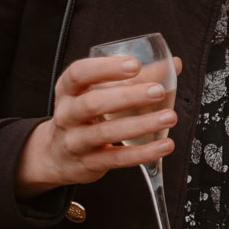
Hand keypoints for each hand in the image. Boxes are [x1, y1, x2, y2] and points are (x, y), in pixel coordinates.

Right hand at [15, 55, 183, 197]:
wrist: (57, 156)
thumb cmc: (84, 116)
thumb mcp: (96, 92)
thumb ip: (134, 78)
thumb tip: (172, 64)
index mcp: (68, 90)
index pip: (79, 73)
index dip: (106, 68)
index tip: (134, 65)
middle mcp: (67, 114)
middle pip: (92, 103)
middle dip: (127, 96)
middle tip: (158, 91)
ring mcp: (75, 141)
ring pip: (105, 133)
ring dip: (141, 125)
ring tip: (169, 117)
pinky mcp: (89, 164)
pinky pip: (117, 159)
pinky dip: (143, 152)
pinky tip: (164, 145)